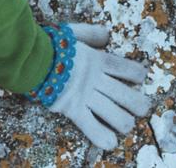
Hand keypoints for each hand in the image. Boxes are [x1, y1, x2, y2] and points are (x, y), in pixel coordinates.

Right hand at [44, 23, 150, 150]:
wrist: (32, 58)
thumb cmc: (51, 44)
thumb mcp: (73, 32)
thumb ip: (91, 33)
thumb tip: (106, 35)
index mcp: (97, 60)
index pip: (124, 68)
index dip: (136, 73)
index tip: (142, 77)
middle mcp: (96, 80)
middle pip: (125, 94)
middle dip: (138, 103)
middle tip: (143, 108)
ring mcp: (86, 96)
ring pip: (113, 113)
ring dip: (124, 121)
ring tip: (127, 125)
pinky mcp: (73, 109)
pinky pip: (91, 126)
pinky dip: (101, 136)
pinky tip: (111, 143)